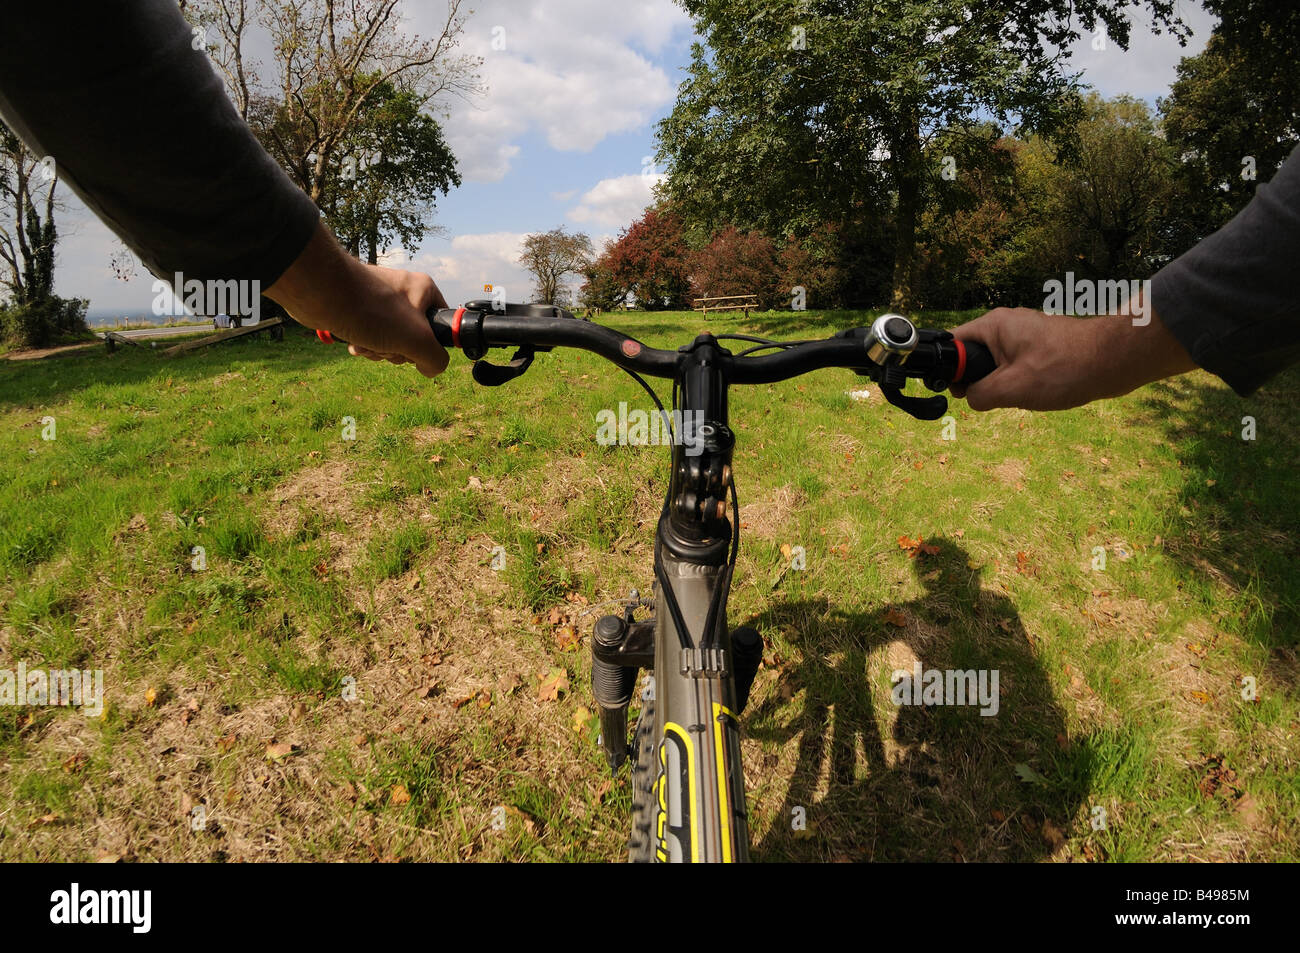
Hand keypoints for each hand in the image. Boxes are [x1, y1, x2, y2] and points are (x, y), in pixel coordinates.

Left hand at [265, 222, 449, 376]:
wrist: (321, 294)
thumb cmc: (372, 311)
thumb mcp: (417, 340)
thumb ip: (435, 358)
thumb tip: (431, 368)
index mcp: (424, 291)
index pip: (442, 324)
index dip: (431, 344)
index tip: (417, 346)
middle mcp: (403, 293)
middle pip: (414, 338)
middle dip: (398, 351)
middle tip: (388, 344)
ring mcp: (380, 301)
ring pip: (390, 340)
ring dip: (378, 350)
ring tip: (366, 342)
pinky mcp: (359, 309)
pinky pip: (370, 335)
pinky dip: (363, 344)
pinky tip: (353, 341)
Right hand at [949, 306, 1196, 410]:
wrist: (1114, 361)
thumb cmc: (1064, 369)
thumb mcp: (1011, 389)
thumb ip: (979, 395)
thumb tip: (971, 398)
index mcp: (993, 325)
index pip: (953, 343)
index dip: (950, 371)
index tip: (960, 392)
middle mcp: (1007, 325)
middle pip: (973, 357)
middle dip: (980, 381)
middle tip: (996, 397)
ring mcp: (1026, 335)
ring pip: (996, 365)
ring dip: (1002, 385)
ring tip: (1023, 394)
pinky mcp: (1042, 347)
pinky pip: (1016, 367)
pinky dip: (1021, 383)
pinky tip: (1039, 392)